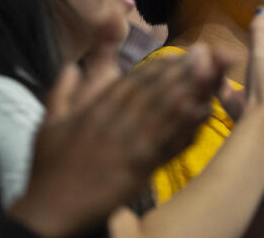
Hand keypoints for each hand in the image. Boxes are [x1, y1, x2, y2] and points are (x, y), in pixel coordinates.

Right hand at [11, 45, 227, 236]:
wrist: (50, 211)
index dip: (161, 65)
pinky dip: (184, 129)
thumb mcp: (49, 123)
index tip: (184, 52)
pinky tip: (203, 114)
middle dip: (184, 70)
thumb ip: (63, 91)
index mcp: (94, 110)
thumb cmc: (49, 168)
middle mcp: (114, 123)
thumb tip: (71, 65)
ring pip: (163, 114)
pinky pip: (165, 146)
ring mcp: (127, 147)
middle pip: (154, 91)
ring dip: (191, 91)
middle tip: (211, 52)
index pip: (132, 81)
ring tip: (214, 73)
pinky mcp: (137, 171)